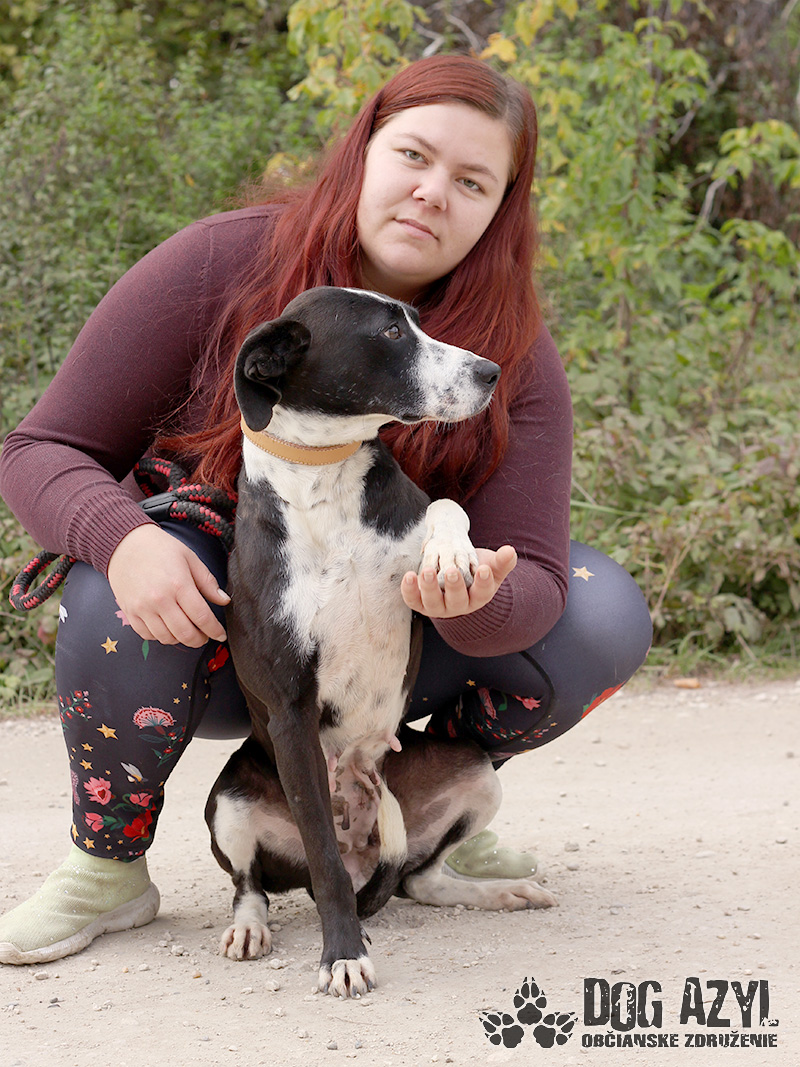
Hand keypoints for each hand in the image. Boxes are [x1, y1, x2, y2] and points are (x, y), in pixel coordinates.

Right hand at [107, 524, 229, 645]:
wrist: (125, 543)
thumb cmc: (160, 548)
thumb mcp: (190, 559)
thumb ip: (208, 582)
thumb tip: (224, 601)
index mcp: (179, 584)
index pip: (202, 617)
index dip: (215, 630)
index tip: (221, 635)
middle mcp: (160, 600)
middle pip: (185, 633)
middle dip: (200, 640)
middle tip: (205, 636)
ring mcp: (142, 608)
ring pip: (167, 638)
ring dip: (181, 640)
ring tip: (187, 631)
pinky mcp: (129, 612)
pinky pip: (147, 636)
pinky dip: (161, 636)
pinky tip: (167, 627)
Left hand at [400, 545, 516, 618]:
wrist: (454, 576)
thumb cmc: (475, 572)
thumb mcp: (491, 565)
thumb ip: (502, 561)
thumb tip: (510, 551)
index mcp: (477, 598)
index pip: (482, 593)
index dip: (483, 582)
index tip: (484, 569)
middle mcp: (457, 606)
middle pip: (456, 601)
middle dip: (454, 586)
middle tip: (452, 571)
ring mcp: (438, 606)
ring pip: (433, 603)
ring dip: (429, 587)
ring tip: (427, 571)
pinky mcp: (420, 602)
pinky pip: (413, 600)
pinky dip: (409, 590)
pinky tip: (409, 576)